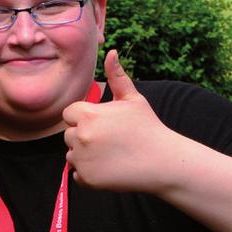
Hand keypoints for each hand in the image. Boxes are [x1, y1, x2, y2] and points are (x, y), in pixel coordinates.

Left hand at [62, 49, 173, 192]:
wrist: (162, 161)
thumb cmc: (148, 127)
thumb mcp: (133, 99)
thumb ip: (117, 76)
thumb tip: (111, 52)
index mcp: (88, 114)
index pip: (69, 114)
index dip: (84, 118)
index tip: (103, 124)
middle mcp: (80, 136)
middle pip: (69, 135)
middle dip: (84, 137)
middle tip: (109, 141)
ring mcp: (82, 159)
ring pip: (71, 155)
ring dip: (84, 155)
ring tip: (110, 155)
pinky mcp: (87, 179)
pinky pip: (77, 175)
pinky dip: (89, 174)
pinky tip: (109, 168)